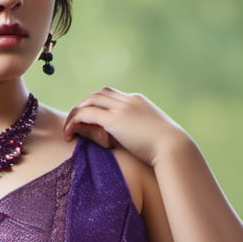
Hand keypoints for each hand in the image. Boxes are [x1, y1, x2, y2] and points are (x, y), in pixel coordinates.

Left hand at [63, 87, 191, 166]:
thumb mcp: (154, 135)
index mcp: (138, 101)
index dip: (97, 104)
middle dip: (83, 105)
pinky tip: (69, 134)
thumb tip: (138, 142)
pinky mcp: (114, 120)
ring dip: (75, 112)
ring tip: (68, 128)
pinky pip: (86, 114)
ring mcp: (121, 108)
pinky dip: (74, 121)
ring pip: (89, 101)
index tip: (89, 118)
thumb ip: (142, 132)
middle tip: (74, 121)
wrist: (173, 147)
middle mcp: (128, 100)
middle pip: (98, 93)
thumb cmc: (167, 147)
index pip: (112, 95)